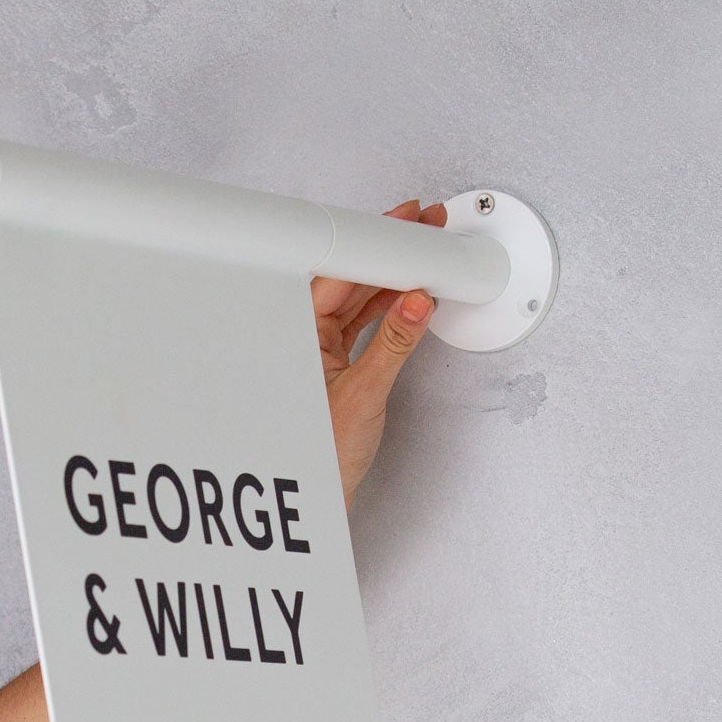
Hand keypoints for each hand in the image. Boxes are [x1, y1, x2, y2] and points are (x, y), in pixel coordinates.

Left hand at [312, 197, 447, 510]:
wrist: (320, 494)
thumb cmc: (321, 455)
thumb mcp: (366, 394)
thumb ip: (395, 344)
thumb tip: (416, 302)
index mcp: (295, 335)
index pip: (337, 275)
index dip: (372, 245)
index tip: (404, 226)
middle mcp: (302, 336)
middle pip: (348, 279)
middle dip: (387, 252)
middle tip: (423, 228)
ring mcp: (320, 347)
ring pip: (358, 297)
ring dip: (391, 276)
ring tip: (425, 253)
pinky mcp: (337, 360)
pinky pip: (363, 320)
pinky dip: (389, 305)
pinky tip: (413, 292)